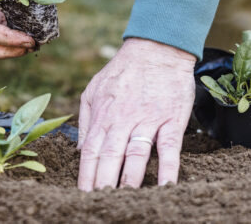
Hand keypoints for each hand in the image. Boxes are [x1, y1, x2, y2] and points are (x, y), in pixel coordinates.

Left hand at [77, 38, 195, 189]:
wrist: (156, 48)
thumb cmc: (123, 70)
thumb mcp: (94, 89)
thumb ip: (87, 120)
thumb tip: (79, 150)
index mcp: (103, 114)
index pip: (90, 151)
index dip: (86, 175)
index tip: (83, 195)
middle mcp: (123, 119)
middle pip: (110, 157)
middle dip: (103, 183)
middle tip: (100, 203)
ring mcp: (148, 119)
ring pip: (136, 155)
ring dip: (130, 180)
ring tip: (125, 200)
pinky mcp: (172, 120)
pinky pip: (169, 148)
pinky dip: (167, 169)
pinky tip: (164, 187)